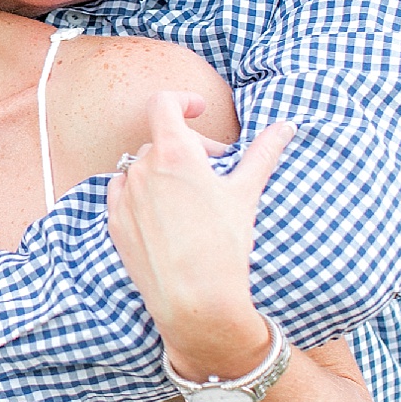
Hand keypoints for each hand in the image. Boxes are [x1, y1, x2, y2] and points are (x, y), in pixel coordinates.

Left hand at [106, 91, 295, 379]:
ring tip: (191, 196)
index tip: (200, 110)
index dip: (183, 101)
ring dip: (164, 171)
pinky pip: (124, 194)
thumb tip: (285, 126)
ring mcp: (125, 197)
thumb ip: (263, 153)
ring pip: (142, 167)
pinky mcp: (115, 224)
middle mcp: (142, 169)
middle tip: (217, 169)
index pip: (164, 104)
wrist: (194, 300)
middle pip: (163, 141)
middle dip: (190, 148)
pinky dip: (142, 193)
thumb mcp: (246, 193)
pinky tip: (166, 214)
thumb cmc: (224, 245)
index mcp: (173, 153)